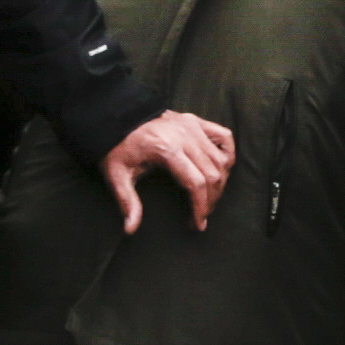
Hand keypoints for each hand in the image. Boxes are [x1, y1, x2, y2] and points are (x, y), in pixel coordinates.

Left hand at [102, 110, 236, 232]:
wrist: (118, 115)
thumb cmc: (117, 146)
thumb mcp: (116, 175)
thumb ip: (127, 202)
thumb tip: (131, 229)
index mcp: (167, 149)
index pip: (196, 183)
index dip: (200, 207)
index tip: (197, 224)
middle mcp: (185, 136)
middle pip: (212, 174)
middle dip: (211, 200)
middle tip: (202, 215)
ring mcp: (194, 126)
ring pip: (221, 159)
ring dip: (220, 183)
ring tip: (209, 198)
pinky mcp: (197, 121)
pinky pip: (224, 137)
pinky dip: (228, 154)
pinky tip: (221, 169)